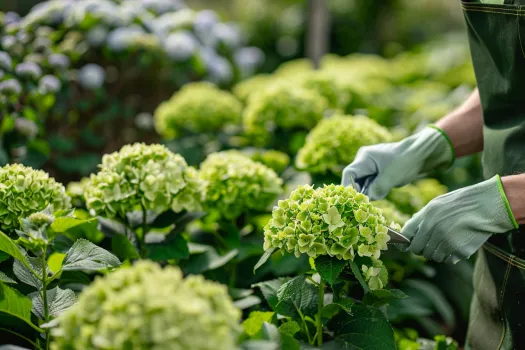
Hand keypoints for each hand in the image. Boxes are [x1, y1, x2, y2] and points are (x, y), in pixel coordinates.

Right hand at [342, 126, 453, 199]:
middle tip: (368, 201)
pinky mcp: (376, 174)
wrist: (421, 154)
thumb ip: (378, 188)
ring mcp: (370, 168)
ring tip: (383, 191)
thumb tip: (368, 198)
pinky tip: (385, 190)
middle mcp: (364, 162)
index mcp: (365, 158)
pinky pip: (370, 185)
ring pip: (362, 184)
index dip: (349, 187)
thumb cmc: (407, 161)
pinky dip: (375, 191)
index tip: (354, 200)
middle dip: (361, 192)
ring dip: (370, 192)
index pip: (349, 174)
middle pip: (354, 180)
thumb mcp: (392, 176)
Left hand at [402, 175, 518, 262]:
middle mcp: (433, 230)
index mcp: (426, 217)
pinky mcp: (458, 251)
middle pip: (418, 250)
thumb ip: (421, 218)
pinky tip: (459, 244)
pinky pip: (448, 259)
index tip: (406, 246)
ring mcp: (446, 242)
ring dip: (437, 253)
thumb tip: (407, 234)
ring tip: (448, 242)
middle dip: (422, 249)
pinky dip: (451, 255)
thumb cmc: (461, 203)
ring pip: (433, 257)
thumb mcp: (437, 204)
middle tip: (432, 244)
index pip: (407, 236)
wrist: (487, 205)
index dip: (406, 242)